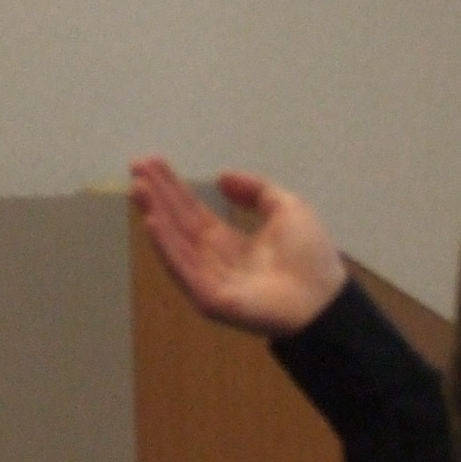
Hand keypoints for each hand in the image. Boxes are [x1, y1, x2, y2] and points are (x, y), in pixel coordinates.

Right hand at [130, 159, 347, 338]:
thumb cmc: (310, 255)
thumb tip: (222, 177)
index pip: (193, 210)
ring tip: (138, 188)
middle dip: (157, 195)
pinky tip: (151, 222)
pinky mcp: (208, 297)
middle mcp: (213, 258)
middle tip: (135, 167)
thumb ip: (257, 191)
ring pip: (175, 241)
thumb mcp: (288, 209)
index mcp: (230, 241)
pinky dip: (165, 246)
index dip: (173, 187)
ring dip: (155, 213)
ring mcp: (208, 279)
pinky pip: (183, 269)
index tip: (151, 162)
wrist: (325, 299)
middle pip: (178, 222)